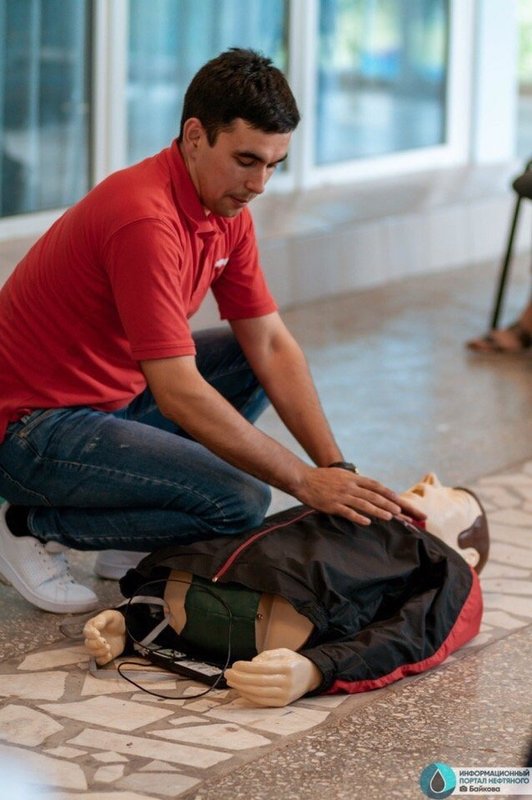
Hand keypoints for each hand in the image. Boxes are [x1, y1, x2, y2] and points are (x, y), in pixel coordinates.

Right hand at [83, 610, 125, 665]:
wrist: (125, 630)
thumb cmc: (115, 621)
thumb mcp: (110, 616)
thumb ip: (102, 619)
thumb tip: (95, 625)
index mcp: (92, 628)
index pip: (87, 632)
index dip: (91, 635)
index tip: (97, 634)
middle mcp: (92, 639)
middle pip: (88, 644)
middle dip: (96, 644)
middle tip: (104, 641)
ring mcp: (97, 648)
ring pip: (93, 653)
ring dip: (100, 652)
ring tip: (108, 647)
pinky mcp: (103, 655)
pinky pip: (100, 661)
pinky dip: (103, 659)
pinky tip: (109, 655)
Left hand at [224, 648, 321, 706]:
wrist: (310, 676)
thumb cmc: (292, 662)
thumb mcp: (282, 652)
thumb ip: (266, 656)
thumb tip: (250, 664)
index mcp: (287, 668)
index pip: (262, 669)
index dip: (246, 668)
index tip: (235, 665)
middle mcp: (287, 683)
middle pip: (258, 682)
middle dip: (240, 678)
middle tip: (228, 673)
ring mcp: (285, 695)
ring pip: (259, 693)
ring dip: (241, 688)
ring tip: (231, 681)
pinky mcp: (282, 704)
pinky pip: (262, 701)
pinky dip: (249, 696)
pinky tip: (240, 689)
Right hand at [295, 466, 425, 525]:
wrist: (303, 479)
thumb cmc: (322, 478)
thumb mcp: (341, 475)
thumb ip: (354, 481)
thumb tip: (367, 488)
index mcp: (353, 478)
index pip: (375, 486)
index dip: (388, 493)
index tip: (398, 500)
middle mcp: (349, 486)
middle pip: (373, 495)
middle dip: (388, 503)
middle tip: (400, 511)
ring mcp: (341, 495)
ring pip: (364, 504)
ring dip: (378, 510)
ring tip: (389, 517)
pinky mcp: (332, 505)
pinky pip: (347, 512)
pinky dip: (358, 517)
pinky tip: (367, 522)